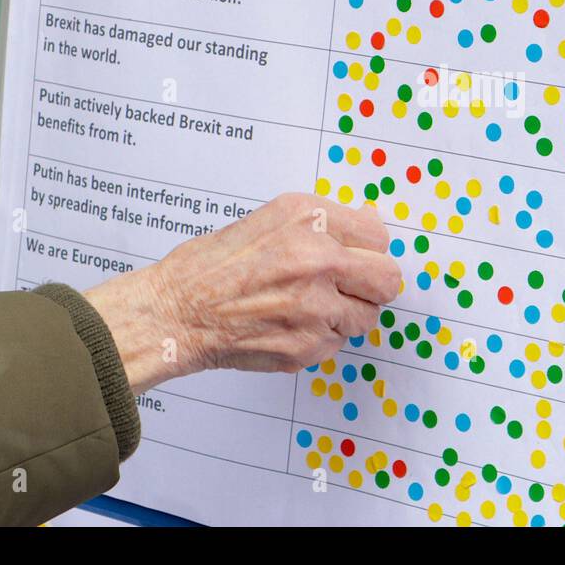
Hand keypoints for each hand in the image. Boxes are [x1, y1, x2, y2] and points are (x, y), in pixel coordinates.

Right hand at [86, 194, 401, 393]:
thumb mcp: (270, 218)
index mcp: (309, 220)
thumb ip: (322, 222)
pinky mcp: (307, 346)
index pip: (378, 235)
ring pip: (367, 316)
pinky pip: (338, 343)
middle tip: (349, 287)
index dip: (368, 248)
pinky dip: (320, 337)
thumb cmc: (214, 265)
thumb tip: (366, 227)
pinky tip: (289, 325)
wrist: (176, 311)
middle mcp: (318, 260)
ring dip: (347, 314)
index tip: (357, 256)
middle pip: (387, 279)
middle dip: (372, 284)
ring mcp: (315, 306)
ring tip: (309, 306)